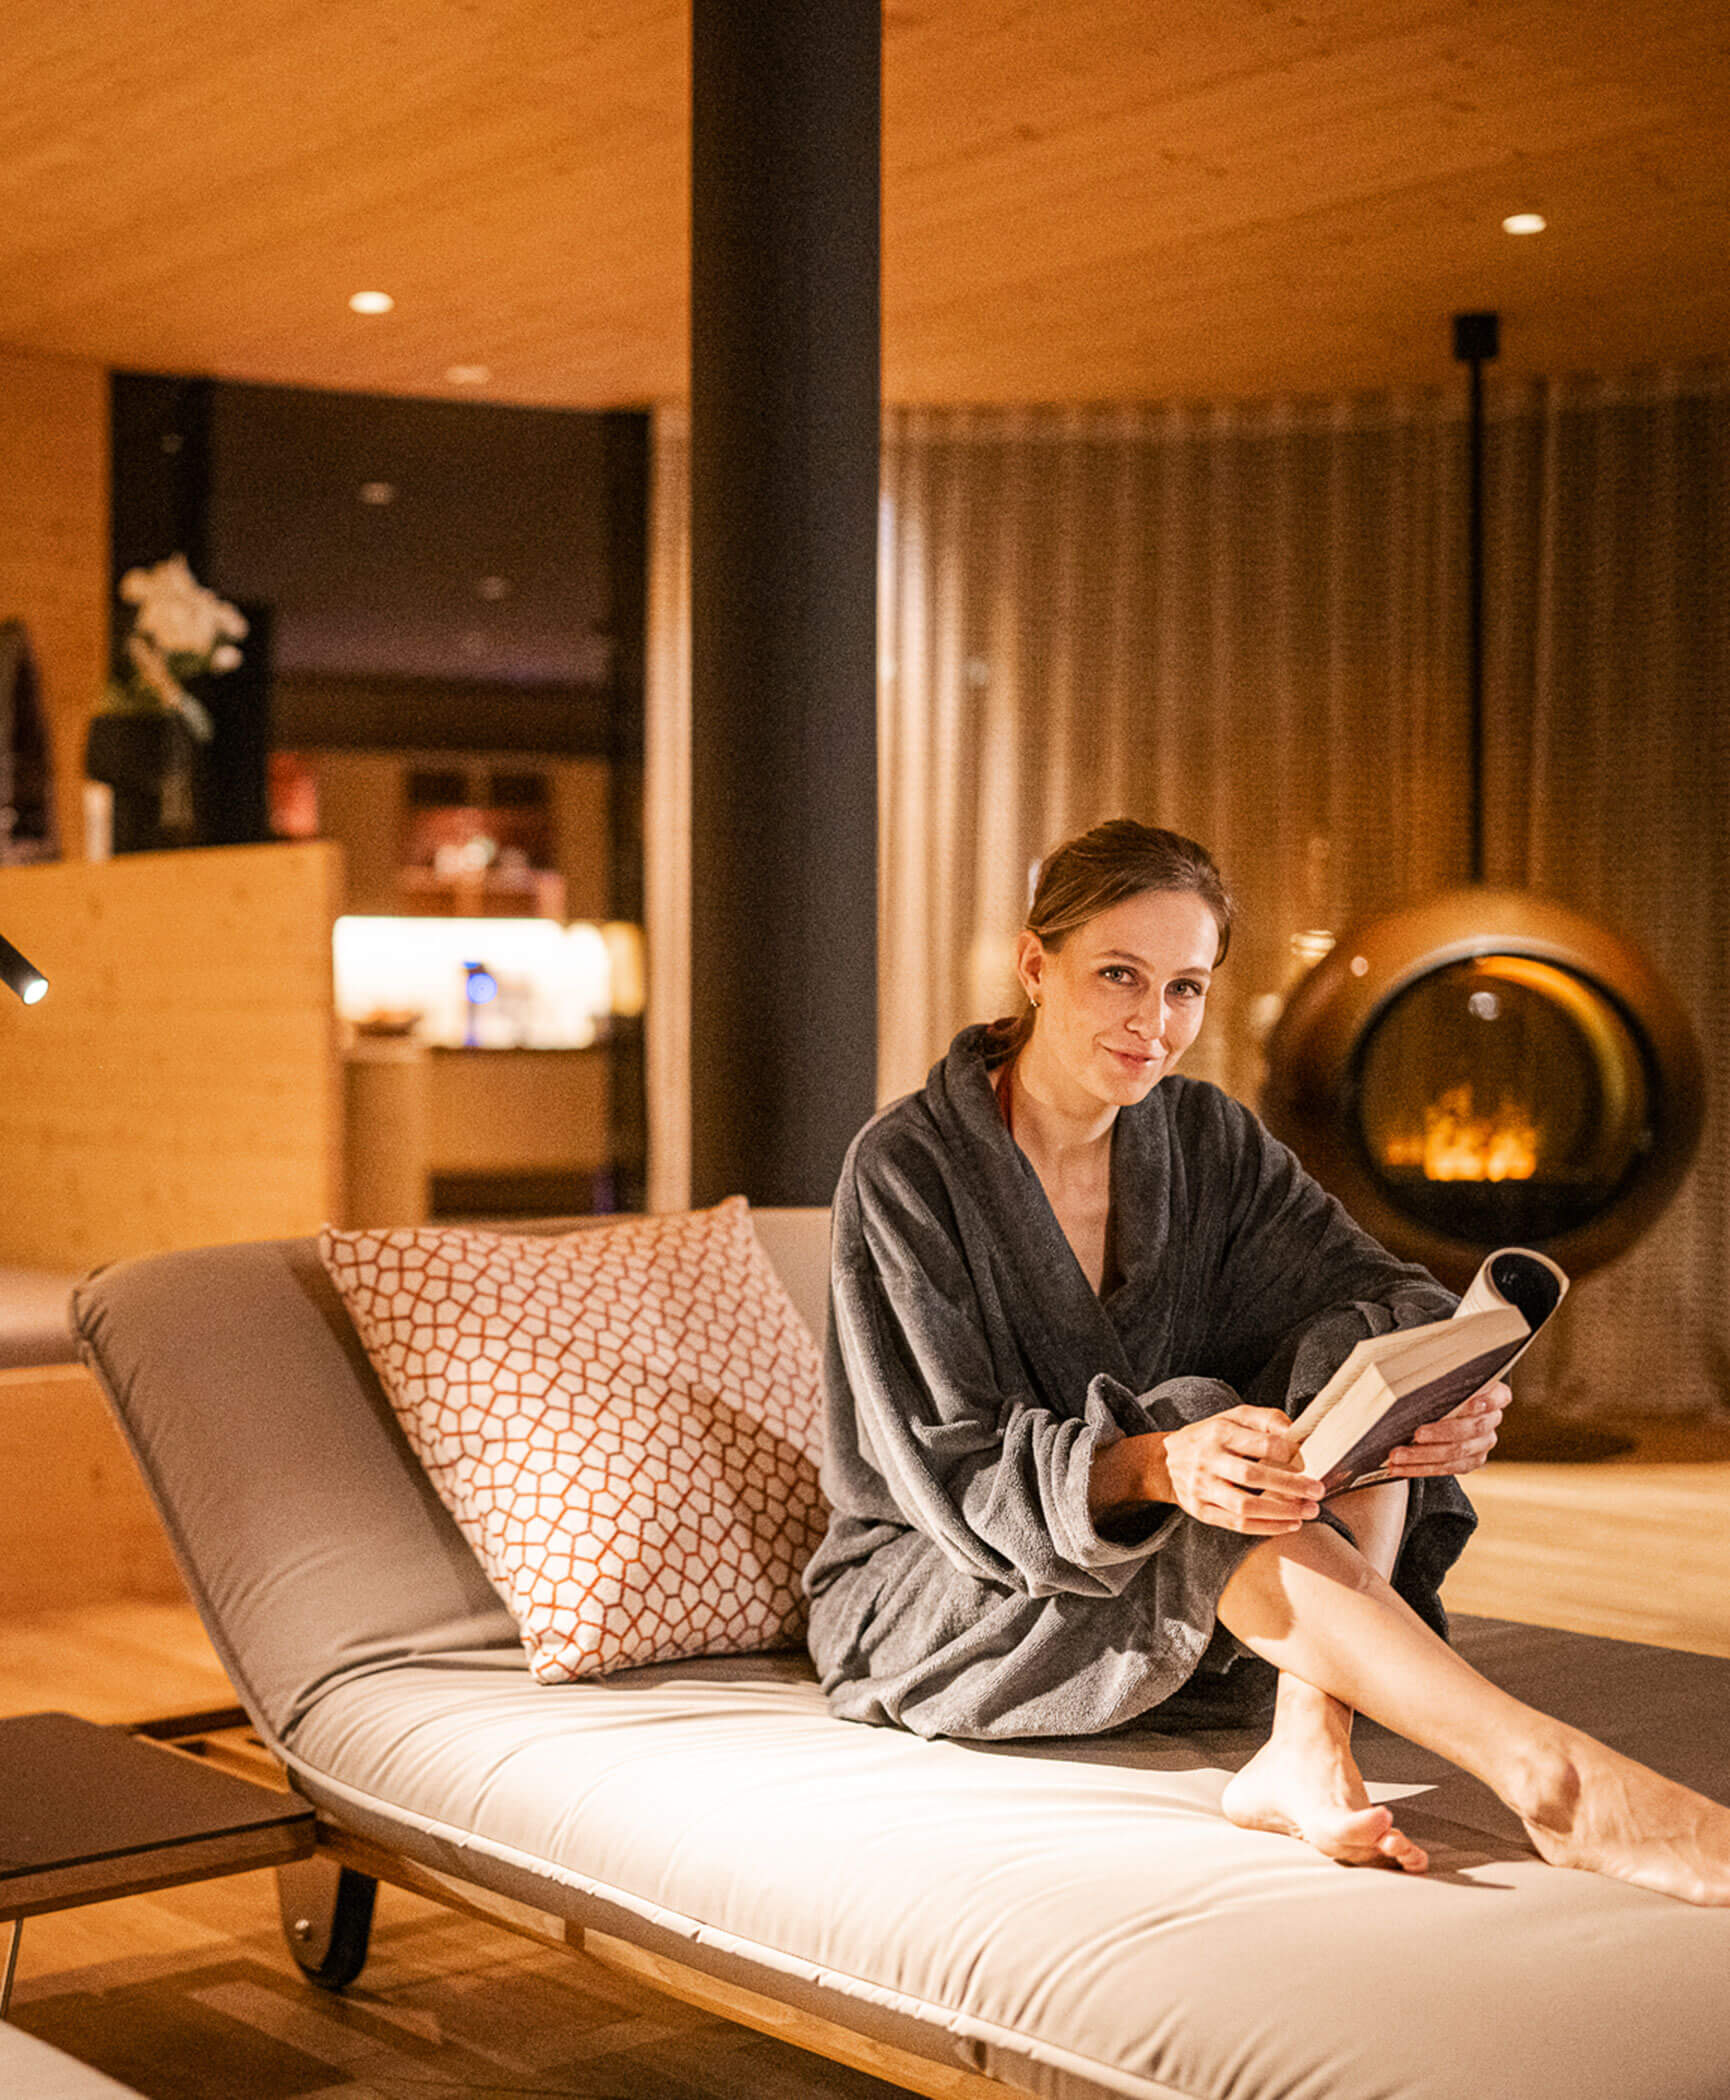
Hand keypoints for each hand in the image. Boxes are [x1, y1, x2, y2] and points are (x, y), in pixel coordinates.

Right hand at [1160, 1406, 1325, 1534]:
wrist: (1166, 1461)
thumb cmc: (1210, 1436)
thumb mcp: (1233, 1417)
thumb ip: (1267, 1419)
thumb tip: (1298, 1433)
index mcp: (1219, 1432)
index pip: (1261, 1443)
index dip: (1289, 1454)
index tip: (1306, 1462)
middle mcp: (1208, 1460)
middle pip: (1253, 1477)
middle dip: (1290, 1486)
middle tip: (1318, 1491)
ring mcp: (1202, 1488)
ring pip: (1244, 1506)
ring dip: (1281, 1512)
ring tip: (1308, 1512)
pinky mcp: (1201, 1511)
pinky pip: (1236, 1524)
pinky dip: (1267, 1527)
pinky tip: (1290, 1524)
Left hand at [1383, 1380, 1509, 1477]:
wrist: (1440, 1407)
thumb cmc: (1438, 1386)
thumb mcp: (1440, 1377)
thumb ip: (1435, 1378)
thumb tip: (1409, 1374)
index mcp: (1493, 1394)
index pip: (1499, 1397)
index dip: (1487, 1401)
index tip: (1471, 1403)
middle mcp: (1491, 1420)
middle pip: (1471, 1429)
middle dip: (1441, 1433)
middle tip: (1416, 1434)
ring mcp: (1482, 1443)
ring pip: (1456, 1453)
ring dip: (1422, 1456)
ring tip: (1397, 1456)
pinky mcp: (1470, 1461)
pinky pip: (1446, 1469)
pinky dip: (1420, 1468)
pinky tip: (1399, 1467)